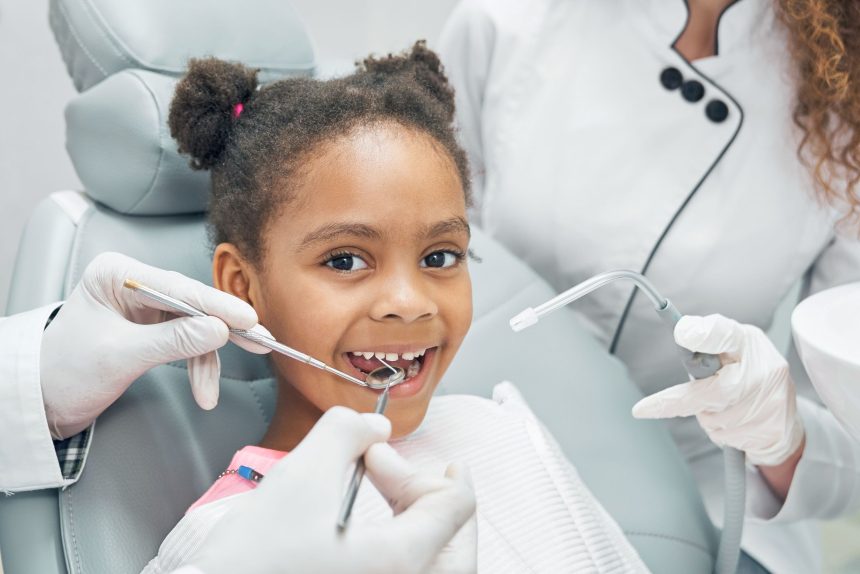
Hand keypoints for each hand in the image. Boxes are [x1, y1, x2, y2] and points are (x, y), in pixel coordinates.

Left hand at [40, 252, 264, 437]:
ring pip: (195, 326)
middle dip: (223, 330)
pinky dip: (198, 366)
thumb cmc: (65, 373)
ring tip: (210, 392)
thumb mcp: (120, 357)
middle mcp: (133, 283)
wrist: (43, 401)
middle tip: (260, 342)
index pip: (178, 288)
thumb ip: (172, 342)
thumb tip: (219, 331)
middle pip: (192, 304)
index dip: (217, 306)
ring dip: (208, 360)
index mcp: (116, 274)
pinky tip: (203, 390)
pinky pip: (187, 341)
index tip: (248, 320)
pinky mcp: (152, 327)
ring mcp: (144, 305)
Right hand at [191, 407, 476, 573]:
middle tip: (385, 469)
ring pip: (432, 558)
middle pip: (452, 537)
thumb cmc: (253, 557)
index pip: (457, 507)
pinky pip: (404, 570)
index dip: (433, 468)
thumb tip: (376, 428)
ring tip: (377, 491)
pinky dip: (399, 542)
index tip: (389, 456)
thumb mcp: (302, 475)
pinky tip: (363, 524)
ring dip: (415, 518)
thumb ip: (347, 432)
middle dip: (425, 493)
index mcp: (402, 560)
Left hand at [632, 314, 804, 466]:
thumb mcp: (730, 348)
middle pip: (709, 391)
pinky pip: (724, 435)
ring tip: (722, 407)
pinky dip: (719, 432)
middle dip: (674, 402)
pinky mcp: (771, 428)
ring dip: (706, 416)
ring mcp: (771, 400)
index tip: (681, 333)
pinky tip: (735, 423)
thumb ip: (707, 341)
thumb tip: (682, 330)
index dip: (702, 335)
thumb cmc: (747, 376)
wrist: (784, 418)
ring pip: (712, 417)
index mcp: (747, 341)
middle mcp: (765, 368)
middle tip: (642, 409)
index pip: (724, 334)